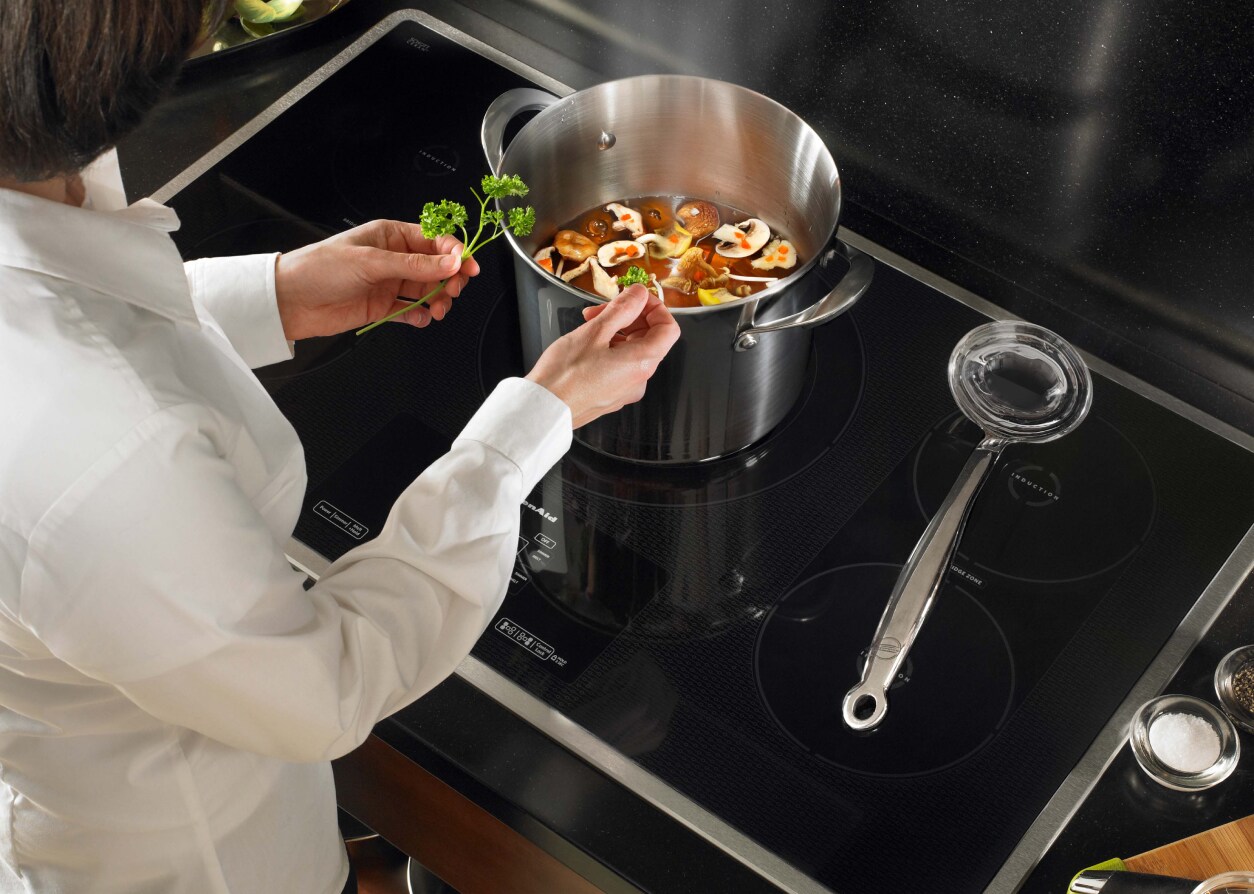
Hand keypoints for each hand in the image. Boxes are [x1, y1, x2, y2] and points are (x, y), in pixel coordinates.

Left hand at [273, 219, 481, 339]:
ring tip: (436, 309)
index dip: (454, 253)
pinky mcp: (382, 306)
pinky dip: (420, 315)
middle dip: (450, 279)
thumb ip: (414, 266)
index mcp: (391, 236)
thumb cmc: (320, 268)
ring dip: (438, 300)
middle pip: (436, 268)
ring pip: (427, 290)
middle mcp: (393, 258)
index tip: (468, 267)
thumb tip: (451, 263)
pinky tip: (420, 317)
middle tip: (452, 291)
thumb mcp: (372, 262)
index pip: (434, 241)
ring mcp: (389, 283)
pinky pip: (411, 310)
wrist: (291, 300)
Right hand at [525, 285, 680, 427]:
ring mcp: (626, 390)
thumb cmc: (563, 376)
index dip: (655, 308)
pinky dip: (609, 349)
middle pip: (649, 338)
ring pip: (632, 351)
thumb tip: (639, 294)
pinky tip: (587, 344)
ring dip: (615, 331)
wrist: (543, 409)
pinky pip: (619, 366)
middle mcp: (639, 380)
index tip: (636, 298)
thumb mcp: (594, 331)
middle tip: (602, 309)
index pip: (669, 329)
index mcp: (641, 363)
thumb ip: (622, 309)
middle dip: (628, 317)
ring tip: (589, 324)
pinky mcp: (611, 395)